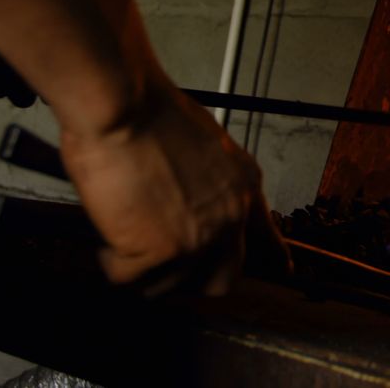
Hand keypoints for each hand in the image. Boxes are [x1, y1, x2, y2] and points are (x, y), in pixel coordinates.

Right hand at [58, 79, 289, 294]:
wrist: (123, 101)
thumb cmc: (148, 110)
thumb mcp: (205, 144)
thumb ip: (210, 181)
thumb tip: (192, 203)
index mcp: (243, 185)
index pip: (268, 236)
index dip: (273, 259)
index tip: (283, 271)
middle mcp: (230, 217)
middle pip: (222, 280)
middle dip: (191, 280)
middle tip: (164, 265)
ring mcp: (198, 239)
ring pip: (172, 287)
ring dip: (144, 273)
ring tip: (124, 246)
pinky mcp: (161, 251)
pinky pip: (130, 279)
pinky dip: (113, 265)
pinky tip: (106, 245)